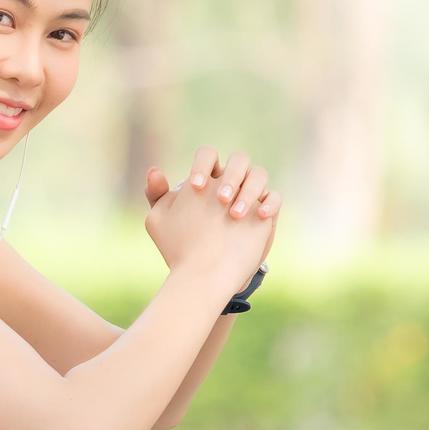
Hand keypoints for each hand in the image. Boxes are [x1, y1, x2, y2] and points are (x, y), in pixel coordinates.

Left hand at [144, 146, 280, 281]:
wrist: (206, 273)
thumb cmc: (183, 243)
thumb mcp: (164, 221)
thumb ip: (157, 195)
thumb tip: (154, 171)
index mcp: (206, 178)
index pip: (208, 156)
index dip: (202, 165)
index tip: (194, 187)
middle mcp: (230, 182)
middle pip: (239, 160)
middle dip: (230, 176)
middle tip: (220, 200)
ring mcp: (249, 196)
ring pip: (259, 174)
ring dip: (249, 189)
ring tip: (235, 214)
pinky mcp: (265, 213)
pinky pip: (274, 198)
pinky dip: (270, 203)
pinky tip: (260, 216)